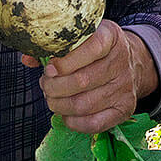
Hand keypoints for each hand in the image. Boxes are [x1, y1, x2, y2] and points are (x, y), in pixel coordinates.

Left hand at [21, 19, 155, 132]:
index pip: (91, 48)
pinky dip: (74, 122)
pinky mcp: (125, 108)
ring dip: (59, 105)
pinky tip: (65, 114)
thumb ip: (54, 46)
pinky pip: (95, 123)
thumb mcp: (81, 37)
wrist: (133, 62)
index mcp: (110, 37)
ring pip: (84, 104)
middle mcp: (121, 61)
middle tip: (45, 85)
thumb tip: (27, 59)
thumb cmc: (97, 50)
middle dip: (54, 86)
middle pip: (82, 81)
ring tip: (52, 98)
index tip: (49, 67)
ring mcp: (125, 87)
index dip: (65, 61)